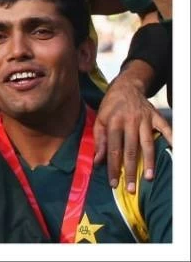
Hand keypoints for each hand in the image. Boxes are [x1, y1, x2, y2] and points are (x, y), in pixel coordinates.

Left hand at [93, 69, 172, 192]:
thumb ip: (99, 140)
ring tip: (149, 178)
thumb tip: (98, 161)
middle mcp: (129, 121)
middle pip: (130, 149)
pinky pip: (165, 129)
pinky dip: (171, 139)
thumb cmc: (110, 106)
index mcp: (113, 122)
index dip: (112, 167)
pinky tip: (175, 150)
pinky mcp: (156, 116)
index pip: (112, 149)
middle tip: (131, 187)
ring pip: (147, 143)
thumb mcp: (99, 119)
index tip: (114, 183)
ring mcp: (144, 119)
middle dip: (131, 170)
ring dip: (149, 162)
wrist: (126, 87)